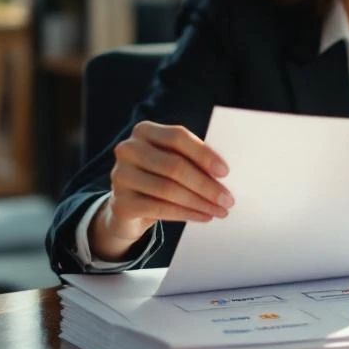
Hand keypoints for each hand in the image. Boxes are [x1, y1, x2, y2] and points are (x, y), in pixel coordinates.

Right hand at [90, 121, 232, 261]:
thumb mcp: (175, 161)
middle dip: (206, 185)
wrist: (130, 208)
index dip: (203, 154)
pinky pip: (159, 208)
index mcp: (144, 131)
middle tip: (228, 199)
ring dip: (200, 202)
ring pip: (168, 189)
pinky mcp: (121, 203)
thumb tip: (223, 173)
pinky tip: (204, 217)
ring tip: (220, 210)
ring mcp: (120, 176)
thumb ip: (193, 160)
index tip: (225, 172)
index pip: (177, 137)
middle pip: (174, 166)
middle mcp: (128, 150)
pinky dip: (186, 214)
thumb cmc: (160, 177)